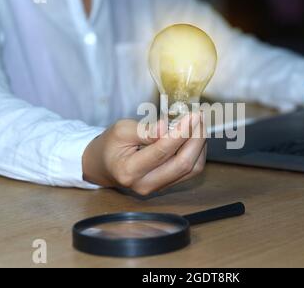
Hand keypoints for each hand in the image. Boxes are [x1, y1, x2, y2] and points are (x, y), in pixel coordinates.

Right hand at [82, 113, 206, 195]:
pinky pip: (190, 171)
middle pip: (182, 164)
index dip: (181, 132)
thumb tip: (166, 126)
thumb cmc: (110, 145)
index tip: (193, 115)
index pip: (162, 151)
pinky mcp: (167, 186)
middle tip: (200, 118)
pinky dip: (197, 153)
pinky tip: (195, 137)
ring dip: (199, 146)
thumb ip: (144, 130)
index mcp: (130, 171)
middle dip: (196, 139)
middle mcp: (146, 184)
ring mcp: (158, 188)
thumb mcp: (121, 130)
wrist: (103, 166)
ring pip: (191, 169)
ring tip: (199, 125)